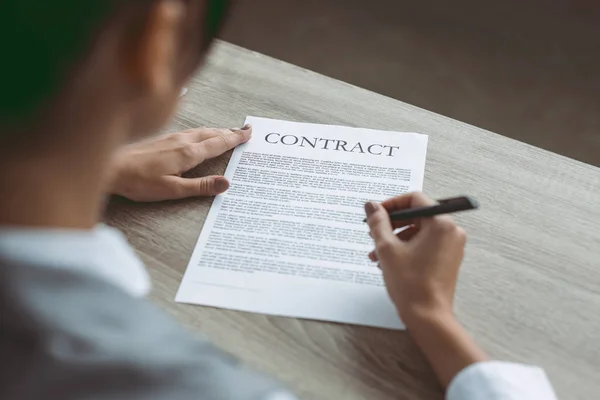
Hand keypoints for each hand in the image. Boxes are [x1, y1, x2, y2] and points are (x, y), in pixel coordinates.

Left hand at [107, 125, 250, 200]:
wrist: (111, 167)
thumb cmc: (139, 181)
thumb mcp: (173, 190)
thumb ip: (200, 186)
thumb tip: (227, 183)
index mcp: (188, 153)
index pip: (218, 143)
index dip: (235, 138)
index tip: (249, 133)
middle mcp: (182, 141)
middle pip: (212, 133)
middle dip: (230, 131)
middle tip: (245, 130)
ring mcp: (171, 138)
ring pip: (201, 131)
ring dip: (217, 130)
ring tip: (228, 131)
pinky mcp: (162, 139)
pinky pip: (191, 132)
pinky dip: (203, 132)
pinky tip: (200, 135)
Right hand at [366, 193, 486, 388]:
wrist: (428, 317)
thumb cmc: (410, 283)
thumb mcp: (387, 248)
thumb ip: (378, 223)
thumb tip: (371, 206)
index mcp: (441, 223)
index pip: (415, 199)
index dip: (392, 204)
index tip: (376, 214)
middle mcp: (451, 230)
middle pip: (417, 214)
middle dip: (392, 224)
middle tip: (373, 233)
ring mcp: (452, 245)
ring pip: (419, 231)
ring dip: (396, 238)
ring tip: (376, 253)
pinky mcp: (448, 258)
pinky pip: (426, 244)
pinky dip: (407, 247)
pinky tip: (389, 261)